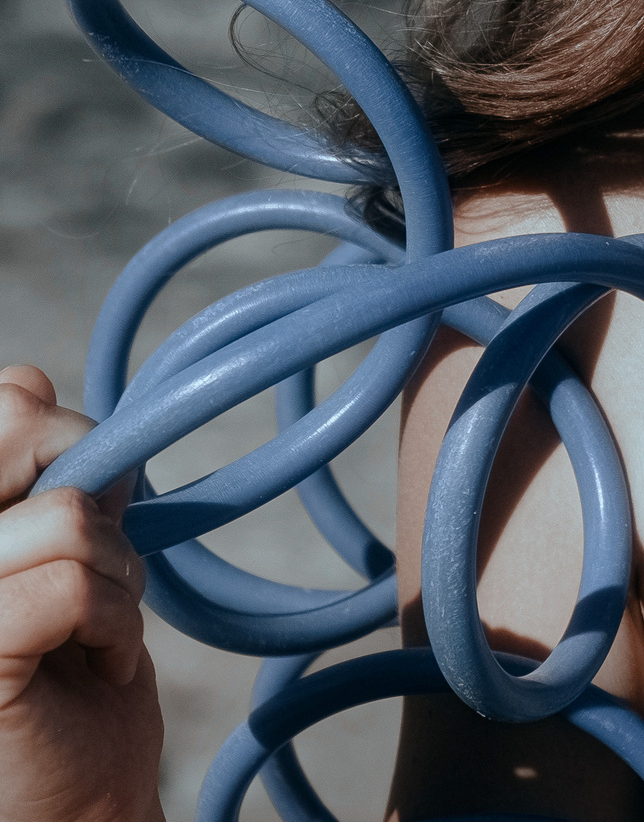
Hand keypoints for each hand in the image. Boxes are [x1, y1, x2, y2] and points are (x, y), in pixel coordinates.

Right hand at [0, 365, 164, 821]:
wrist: (79, 802)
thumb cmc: (71, 682)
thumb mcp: (70, 556)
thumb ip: (49, 476)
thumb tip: (29, 382)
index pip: (3, 403)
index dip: (60, 436)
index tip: (75, 502)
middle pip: (29, 435)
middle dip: (96, 501)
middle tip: (91, 579)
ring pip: (66, 517)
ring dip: (114, 578)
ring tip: (88, 634)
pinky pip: (71, 585)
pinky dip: (112, 623)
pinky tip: (92, 664)